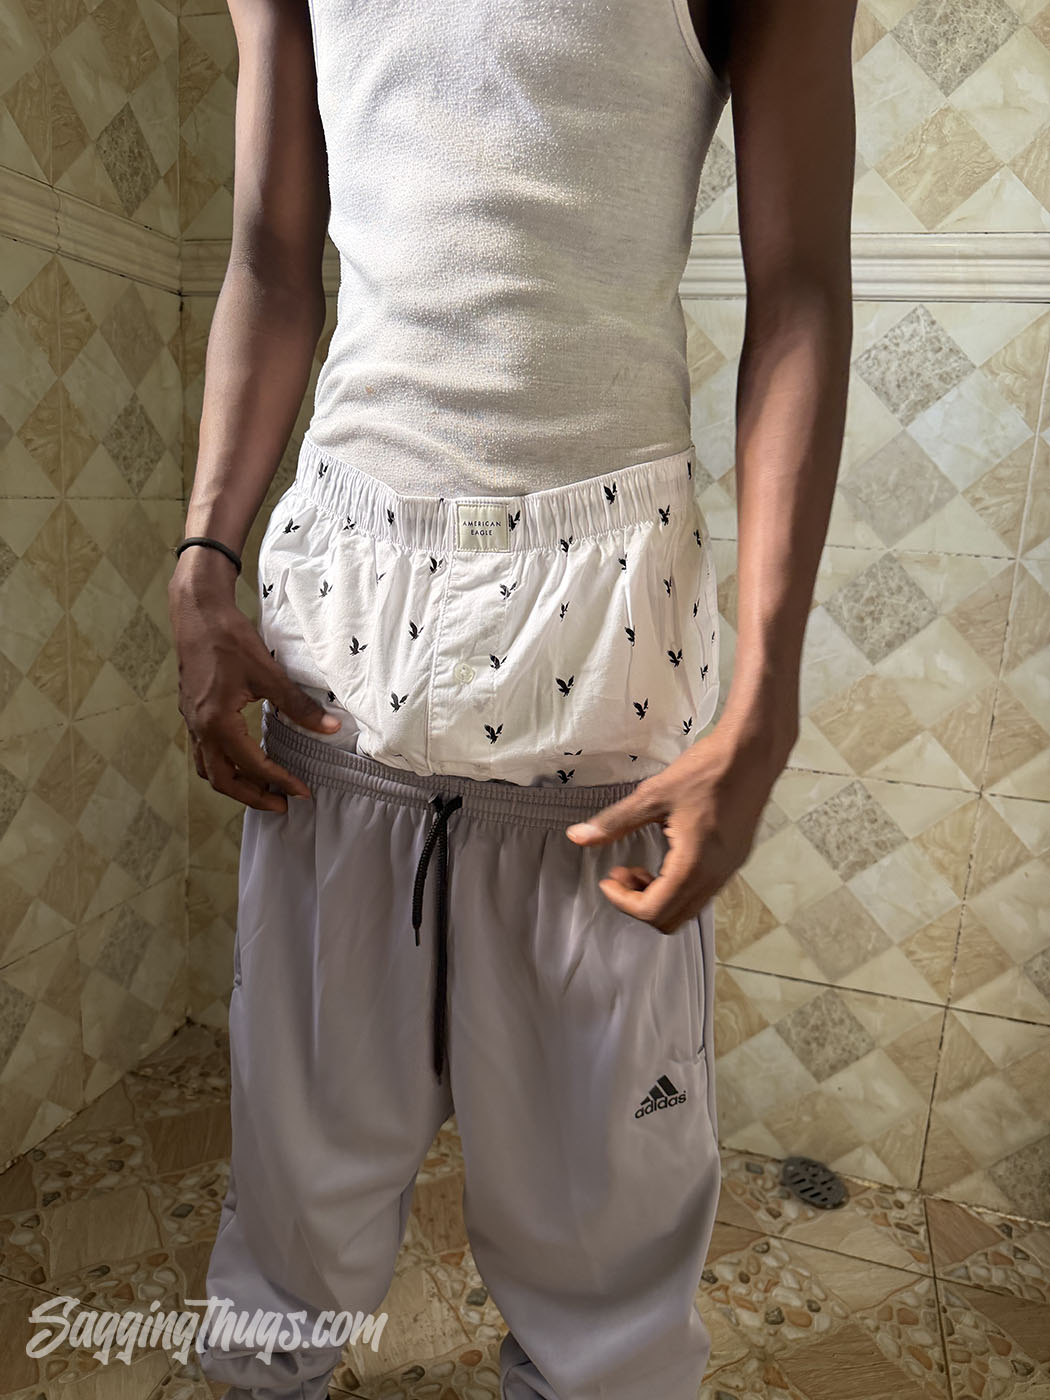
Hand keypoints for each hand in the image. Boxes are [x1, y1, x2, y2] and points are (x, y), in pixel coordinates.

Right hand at [168, 564, 341, 810]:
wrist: (196, 612)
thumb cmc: (229, 638)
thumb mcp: (268, 672)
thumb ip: (298, 705)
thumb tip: (330, 727)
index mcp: (218, 722)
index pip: (253, 765)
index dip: (280, 781)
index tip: (302, 791)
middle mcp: (200, 728)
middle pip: (223, 781)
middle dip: (253, 797)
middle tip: (282, 805)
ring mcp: (191, 722)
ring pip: (208, 770)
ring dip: (235, 785)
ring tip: (262, 791)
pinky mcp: (190, 713)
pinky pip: (203, 753)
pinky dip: (222, 767)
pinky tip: (241, 761)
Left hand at [564, 715, 794, 932]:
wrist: (753, 752)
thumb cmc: (706, 771)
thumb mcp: (653, 795)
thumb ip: (615, 822)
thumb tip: (577, 837)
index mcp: (694, 866)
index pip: (654, 911)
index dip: (623, 902)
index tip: (608, 878)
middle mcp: (715, 877)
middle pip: (672, 919)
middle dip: (639, 903)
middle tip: (623, 871)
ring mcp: (729, 870)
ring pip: (689, 907)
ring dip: (659, 895)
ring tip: (641, 864)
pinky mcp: (735, 859)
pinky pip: (703, 890)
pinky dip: (678, 885)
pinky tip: (667, 854)